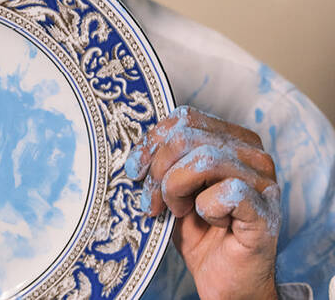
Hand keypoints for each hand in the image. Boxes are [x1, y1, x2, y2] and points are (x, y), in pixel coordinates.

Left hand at [125, 106, 279, 299]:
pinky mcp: (266, 210)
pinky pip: (226, 192)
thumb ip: (161, 161)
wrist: (225, 280)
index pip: (185, 118)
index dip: (152, 142)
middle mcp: (253, 154)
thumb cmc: (199, 231)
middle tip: (153, 201)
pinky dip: (206, 208)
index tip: (134, 170)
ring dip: (176, 188)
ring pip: (204, 160)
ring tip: (178, 210)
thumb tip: (132, 150)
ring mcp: (264, 181)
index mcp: (233, 139)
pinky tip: (210, 221)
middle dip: (158, 171)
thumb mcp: (171, 188)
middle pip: (188, 137)